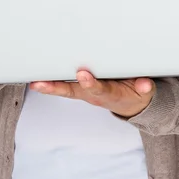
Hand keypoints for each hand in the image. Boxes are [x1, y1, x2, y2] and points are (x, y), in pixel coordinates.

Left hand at [29, 70, 155, 117]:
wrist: (132, 104)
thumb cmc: (136, 93)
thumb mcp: (145, 92)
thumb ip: (144, 88)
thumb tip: (145, 85)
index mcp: (109, 94)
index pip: (98, 89)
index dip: (90, 83)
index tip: (82, 74)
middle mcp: (92, 94)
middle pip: (71, 91)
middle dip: (55, 88)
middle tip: (39, 84)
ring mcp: (85, 91)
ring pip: (65, 88)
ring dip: (48, 85)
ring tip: (33, 81)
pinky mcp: (81, 86)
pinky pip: (64, 84)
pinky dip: (51, 82)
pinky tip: (37, 77)